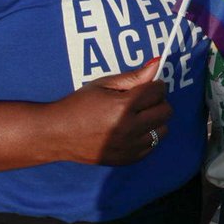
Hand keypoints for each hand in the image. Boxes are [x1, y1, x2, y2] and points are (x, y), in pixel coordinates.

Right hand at [48, 61, 172, 165]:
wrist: (58, 134)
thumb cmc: (79, 104)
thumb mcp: (103, 84)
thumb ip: (133, 77)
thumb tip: (157, 64)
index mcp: (123, 106)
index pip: (158, 91)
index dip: (154, 85)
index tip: (146, 85)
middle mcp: (129, 128)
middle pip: (165, 111)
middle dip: (157, 102)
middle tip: (142, 100)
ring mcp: (129, 147)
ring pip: (162, 130)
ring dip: (154, 120)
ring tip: (137, 116)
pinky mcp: (127, 159)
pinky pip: (152, 146)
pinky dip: (147, 136)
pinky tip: (131, 130)